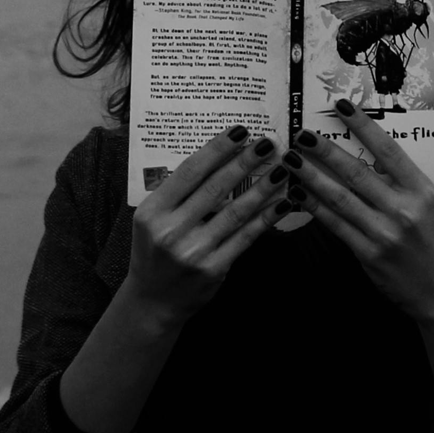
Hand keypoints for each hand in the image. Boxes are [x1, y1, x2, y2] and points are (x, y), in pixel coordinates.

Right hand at [124, 125, 287, 321]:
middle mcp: (171, 230)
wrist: (153, 301)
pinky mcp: (214, 269)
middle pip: (215, 187)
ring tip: (281, 169)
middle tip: (267, 143)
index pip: (189, 172)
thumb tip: (217, 158)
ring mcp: (194, 251)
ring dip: (262, 188)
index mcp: (152, 211)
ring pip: (235, 211)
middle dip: (245, 162)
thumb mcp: (151, 220)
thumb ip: (175, 194)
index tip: (239, 131)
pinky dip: (266, 218)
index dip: (217, 149)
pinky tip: (281, 203)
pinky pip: (246, 237)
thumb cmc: (155, 252)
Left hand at [289, 101, 433, 329]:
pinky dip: (314, 208)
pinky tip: (298, 195)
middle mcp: (405, 209)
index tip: (343, 106)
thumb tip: (369, 158)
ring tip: (291, 160)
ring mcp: (385, 233)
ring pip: (340, 197)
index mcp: (424, 190)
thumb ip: (403, 184)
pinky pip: (335, 225)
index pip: (389, 150)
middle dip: (325, 150)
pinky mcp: (369, 254)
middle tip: (302, 133)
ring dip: (311, 177)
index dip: (364, 126)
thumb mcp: (431, 207)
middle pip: (357, 171)